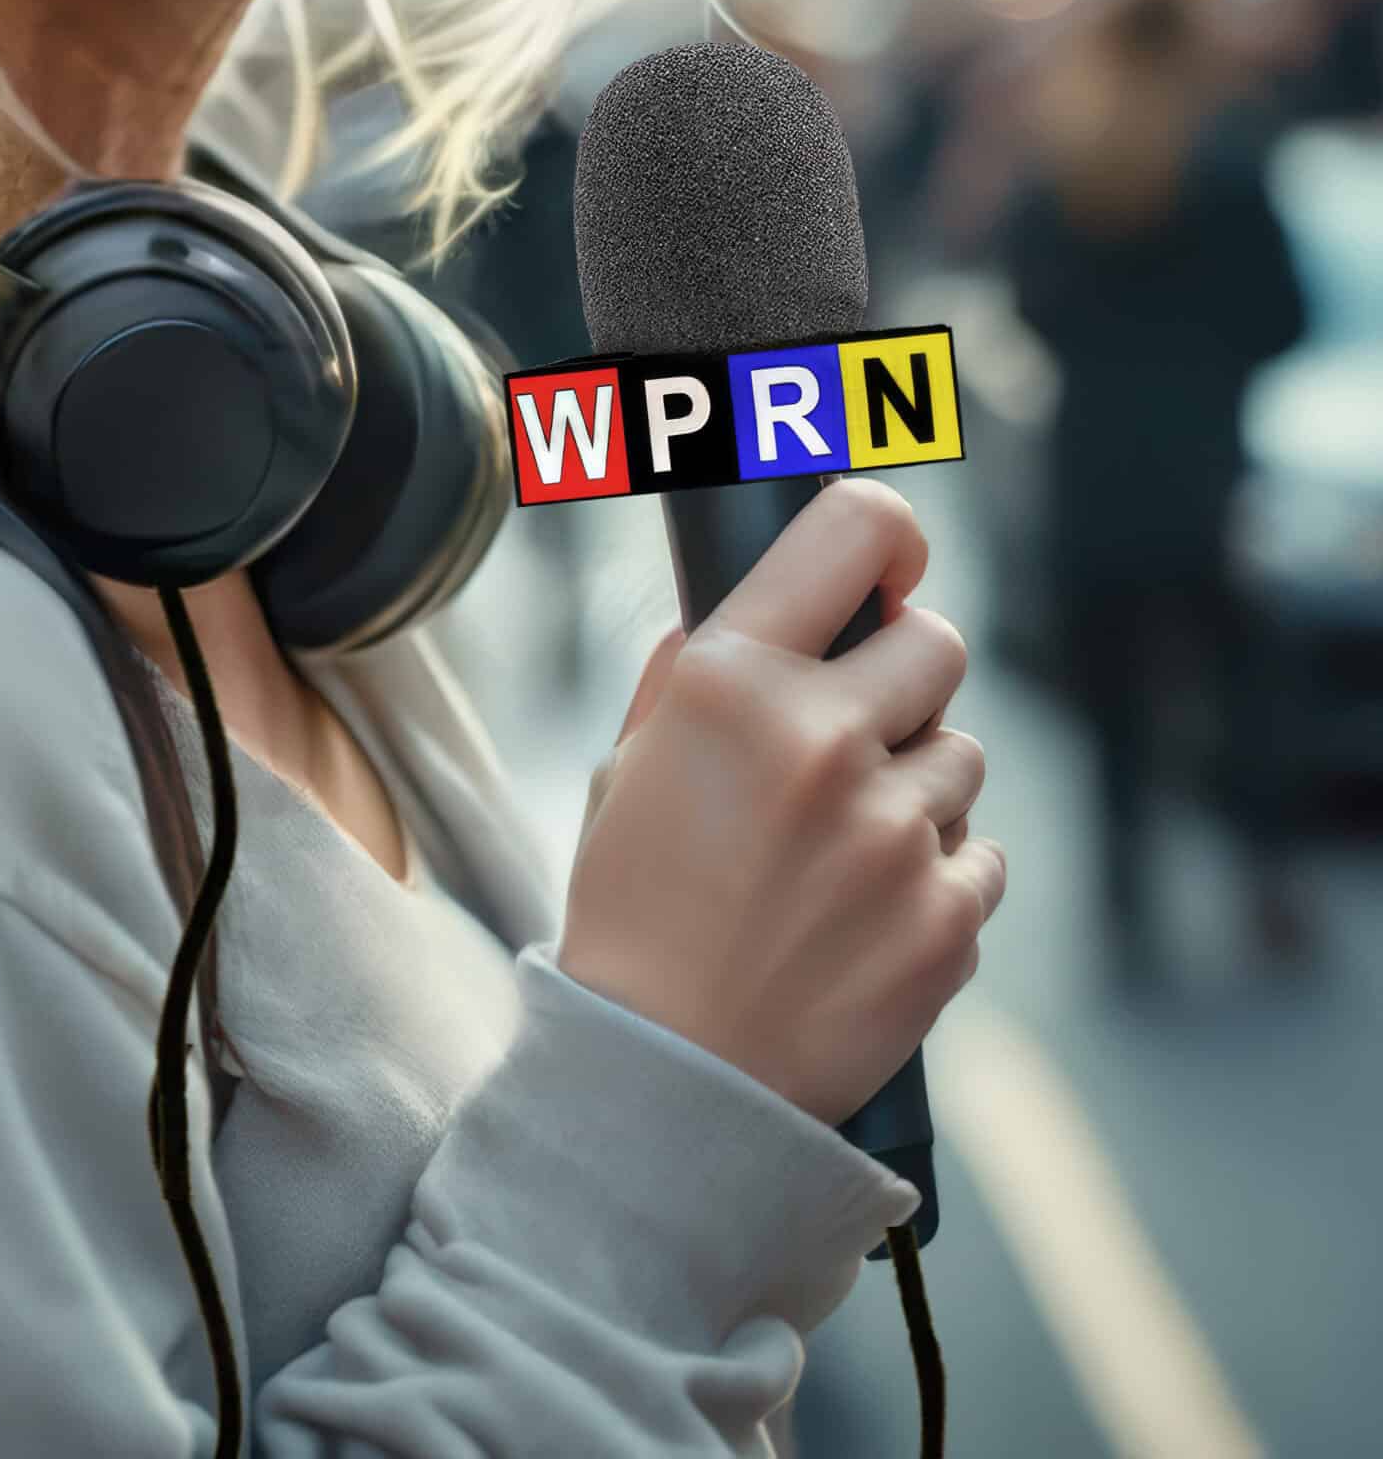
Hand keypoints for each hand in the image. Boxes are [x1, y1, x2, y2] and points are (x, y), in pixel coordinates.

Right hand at [556, 481, 1004, 1128]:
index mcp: (734, 682)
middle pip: (937, 644)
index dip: (886, 534)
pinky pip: (980, 858)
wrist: (669, 1078)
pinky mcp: (950, 918)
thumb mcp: (629, 767)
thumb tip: (747, 603)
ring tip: (840, 850)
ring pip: (963, 757)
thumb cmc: (636, 913)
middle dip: (902, 678)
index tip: (890, 564)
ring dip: (916, 787)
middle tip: (853, 731)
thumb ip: (690, 672)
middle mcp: (825, 739)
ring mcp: (897, 832)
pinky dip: (937, 877)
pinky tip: (866, 912)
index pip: (854, 531)